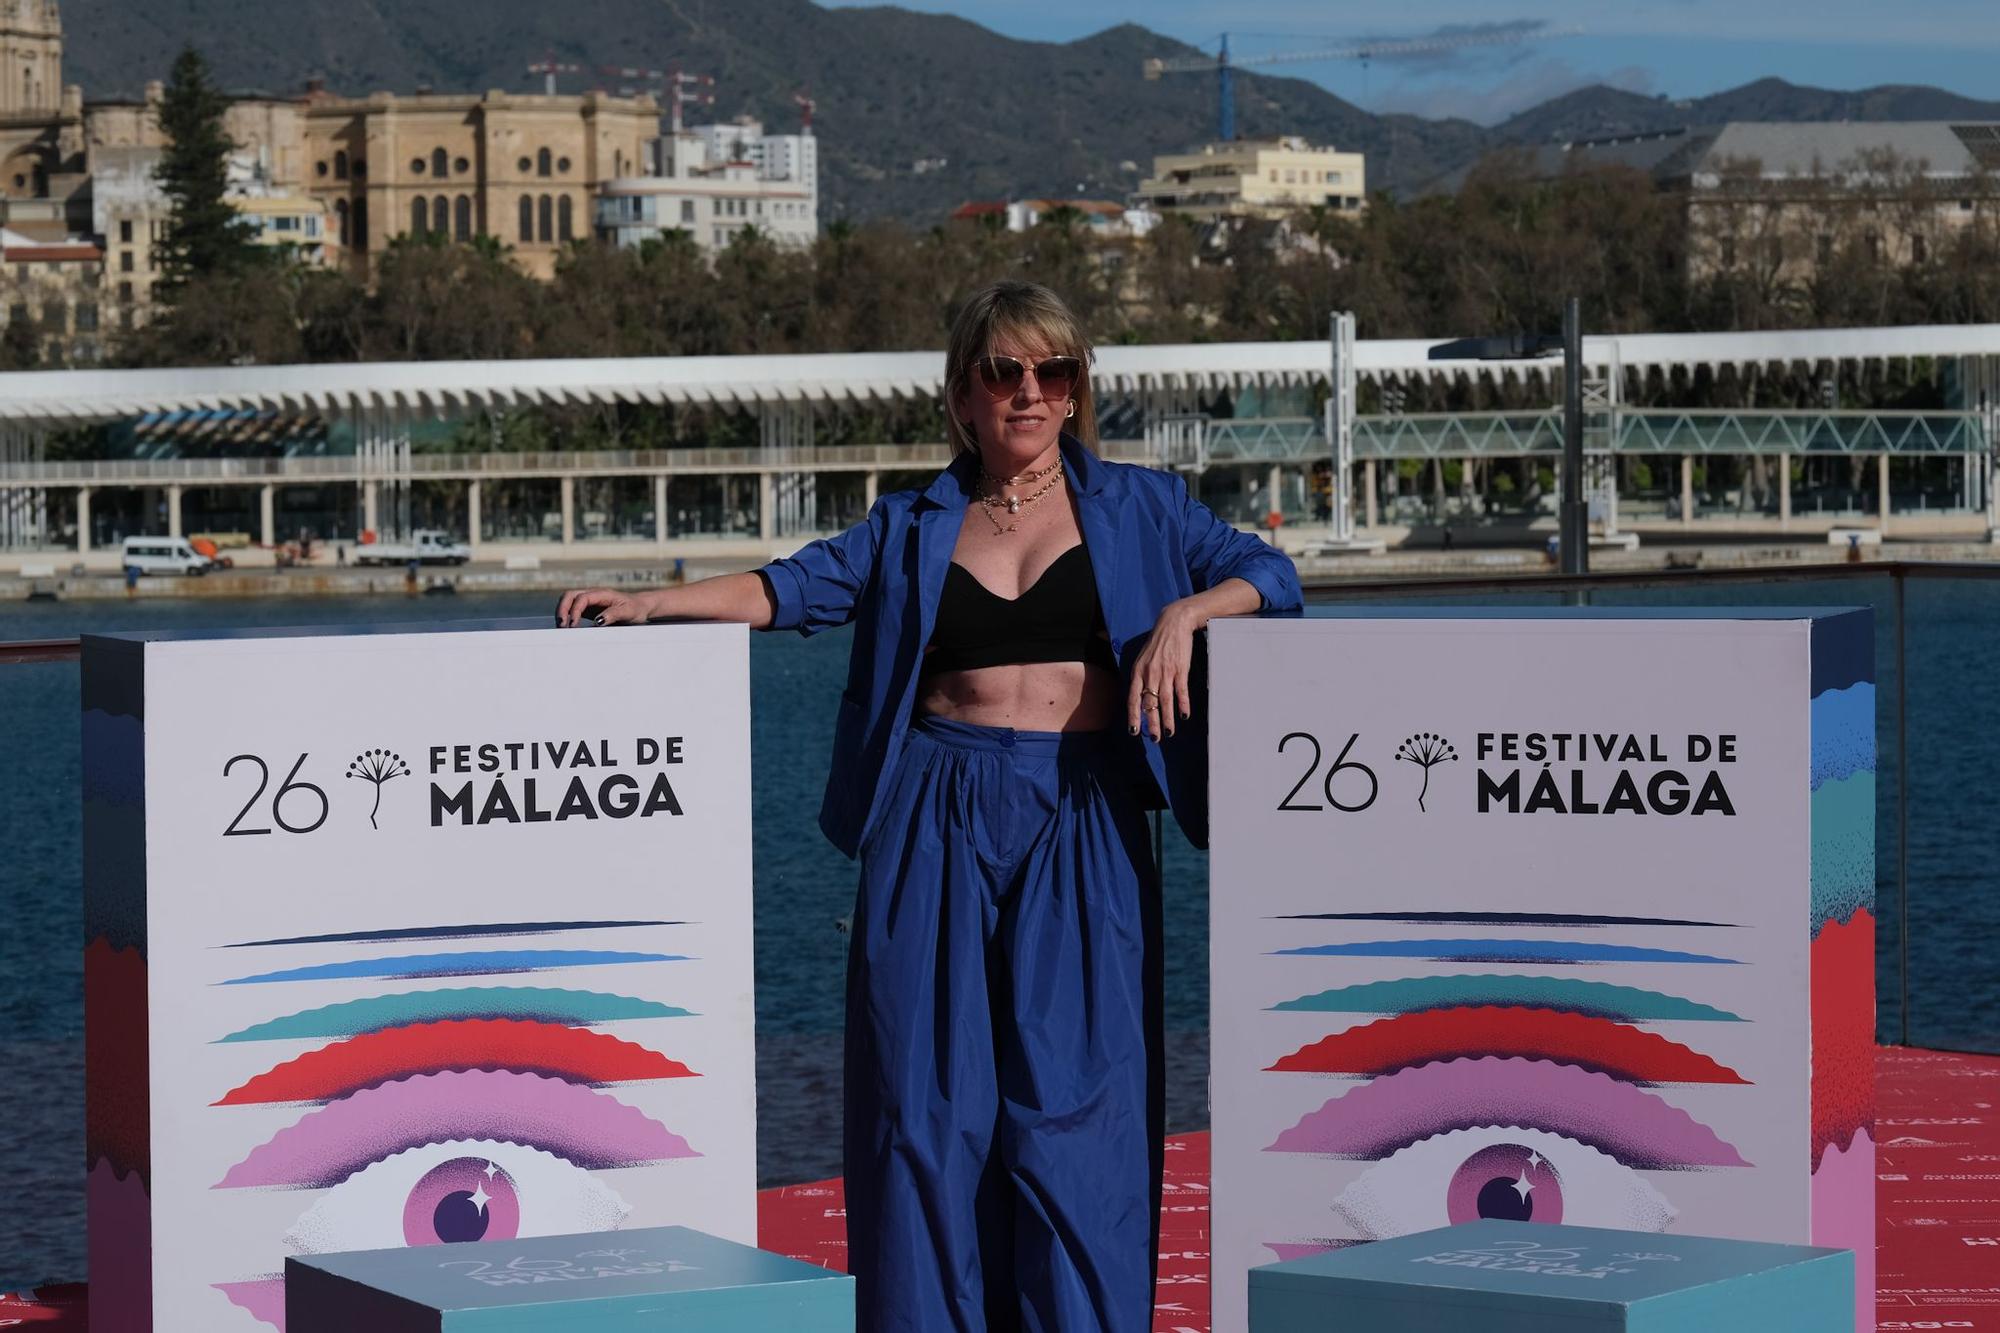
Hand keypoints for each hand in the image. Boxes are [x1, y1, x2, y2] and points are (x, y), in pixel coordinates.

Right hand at [555, 587, 649, 626]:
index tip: (573, 625)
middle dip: (562, 609)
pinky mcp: (589, 609)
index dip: (574, 611)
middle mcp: (593, 594)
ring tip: (562, 627)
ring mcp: (590, 601)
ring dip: (562, 612)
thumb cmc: (636, 608)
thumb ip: (613, 615)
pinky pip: (573, 609)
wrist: (641, 607)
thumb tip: (598, 621)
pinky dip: (567, 616)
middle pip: (569, 595)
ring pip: (568, 601)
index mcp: (601, 593)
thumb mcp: (628, 612)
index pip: (581, 598)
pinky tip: (567, 626)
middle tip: (561, 625)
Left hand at [1126, 601, 1198, 740]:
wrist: (1174, 623)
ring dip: (1167, 719)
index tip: (1135, 731)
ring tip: (1168, 733)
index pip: (1133, 698)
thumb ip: (1140, 677)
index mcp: (1138, 672)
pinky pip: (1181, 691)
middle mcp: (1150, 674)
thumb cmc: (1158, 642)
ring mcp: (1166, 672)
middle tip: (1154, 738)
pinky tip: (1184, 715)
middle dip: (1151, 723)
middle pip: (1149, 704)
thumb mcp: (1142, 658)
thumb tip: (1138, 696)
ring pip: (1165, 701)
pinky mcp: (1180, 669)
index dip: (1134, 716)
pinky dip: (1183, 704)